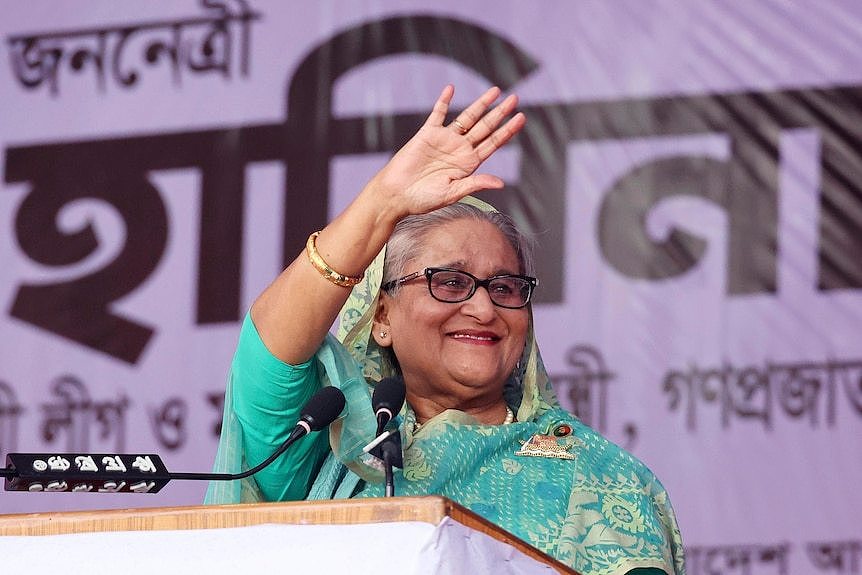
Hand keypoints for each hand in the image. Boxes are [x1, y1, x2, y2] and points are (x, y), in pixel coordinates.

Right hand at [368, 85, 525, 216]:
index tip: (521, 118)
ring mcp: (444, 140)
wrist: (397, 195)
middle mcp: (459, 149)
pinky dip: (444, 101)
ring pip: (467, 118)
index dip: (507, 131)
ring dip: (481, 104)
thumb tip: (501, 183)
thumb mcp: (453, 193)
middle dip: (500, 113)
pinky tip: (451, 89)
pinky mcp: (427, 134)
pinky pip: (437, 114)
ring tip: (496, 91)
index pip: (493, 144)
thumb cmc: (423, 199)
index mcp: (468, 164)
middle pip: (485, 127)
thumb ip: (475, 184)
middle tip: (515, 99)